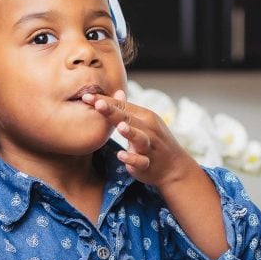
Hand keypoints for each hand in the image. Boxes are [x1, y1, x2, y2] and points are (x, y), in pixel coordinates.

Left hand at [82, 90, 198, 188]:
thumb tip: (117, 92)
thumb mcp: (145, 123)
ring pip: (139, 138)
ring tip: (120, 127)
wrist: (174, 167)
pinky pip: (140, 161)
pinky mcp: (148, 164)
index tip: (86, 96)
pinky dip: (131, 159)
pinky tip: (121, 156)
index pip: (122, 106)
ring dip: (130, 132)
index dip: (105, 101)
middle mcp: (148, 130)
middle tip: (98, 104)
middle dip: (113, 111)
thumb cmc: (154, 142)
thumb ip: (128, 110)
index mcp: (145, 117)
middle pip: (128, 118)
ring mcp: (149, 147)